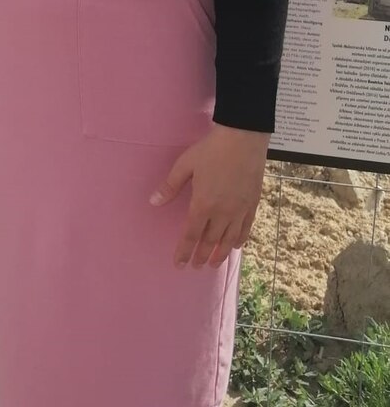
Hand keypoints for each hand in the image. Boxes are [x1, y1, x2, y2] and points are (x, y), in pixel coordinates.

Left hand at [150, 124, 269, 268]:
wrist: (243, 139)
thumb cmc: (211, 150)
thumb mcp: (185, 165)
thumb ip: (170, 186)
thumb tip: (153, 202)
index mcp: (203, 204)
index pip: (191, 235)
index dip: (184, 251)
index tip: (179, 264)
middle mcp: (222, 212)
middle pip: (210, 241)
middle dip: (201, 256)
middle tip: (195, 267)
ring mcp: (239, 209)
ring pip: (229, 239)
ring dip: (220, 254)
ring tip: (213, 264)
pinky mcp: (253, 204)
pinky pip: (246, 228)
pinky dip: (239, 240)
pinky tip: (235, 246)